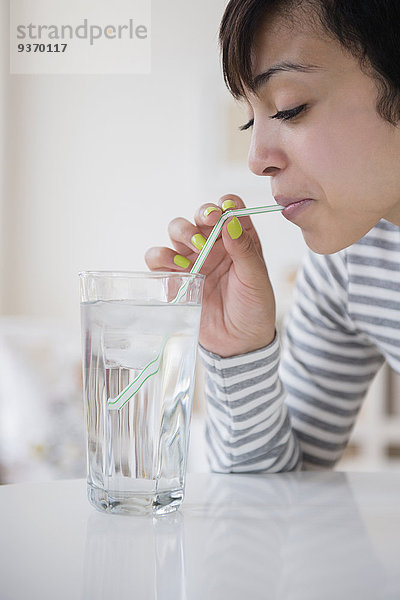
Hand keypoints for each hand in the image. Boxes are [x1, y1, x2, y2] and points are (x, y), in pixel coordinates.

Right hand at [145, 195, 275, 356]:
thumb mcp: (256, 279)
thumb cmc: (253, 309)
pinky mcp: (175, 277)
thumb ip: (244, 249)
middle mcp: (214, 244)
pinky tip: (177, 268)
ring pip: (176, 231)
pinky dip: (161, 257)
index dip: (225, 204)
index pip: (229, 208)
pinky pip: (158, 260)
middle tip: (206, 225)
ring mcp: (193, 259)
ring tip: (193, 248)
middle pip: (199, 215)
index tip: (224, 210)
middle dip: (200, 215)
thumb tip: (230, 220)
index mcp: (238, 239)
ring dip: (181, 233)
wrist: (238, 343)